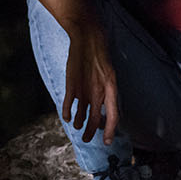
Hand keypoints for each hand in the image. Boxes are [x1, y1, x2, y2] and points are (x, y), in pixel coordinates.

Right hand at [63, 25, 118, 144]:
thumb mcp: (109, 73)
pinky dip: (67, 113)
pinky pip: (69, 104)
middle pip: (96, 119)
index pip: (114, 115)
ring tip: (77, 126)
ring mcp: (84, 88)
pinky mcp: (72, 84)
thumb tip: (105, 104)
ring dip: (79, 123)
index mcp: (111, 88)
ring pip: (81, 114)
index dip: (110, 130)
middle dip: (91, 132)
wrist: (87, 37)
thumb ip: (107, 89)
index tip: (107, 142)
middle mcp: (99, 91)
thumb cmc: (99, 54)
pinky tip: (66, 117)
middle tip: (87, 139)